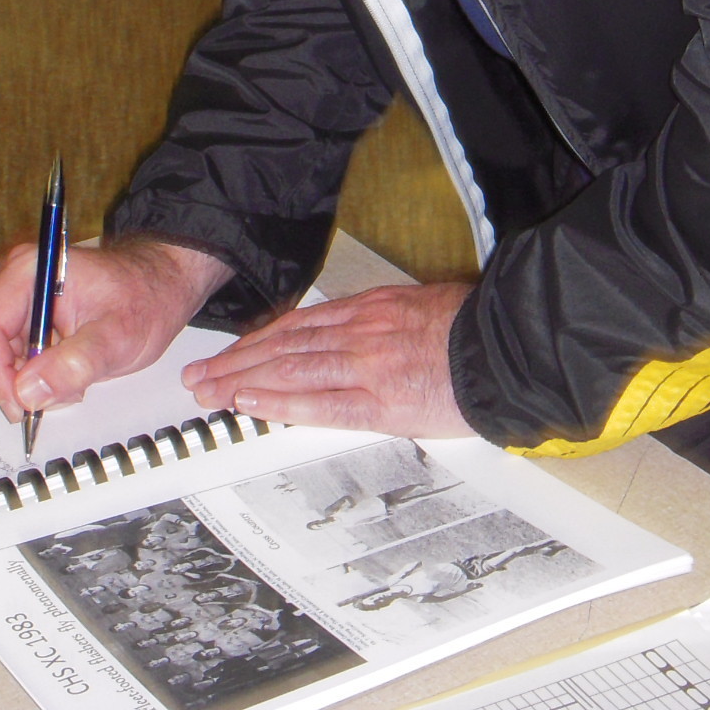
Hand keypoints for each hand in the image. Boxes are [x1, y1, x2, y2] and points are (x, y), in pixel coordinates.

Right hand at [0, 237, 232, 423]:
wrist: (163, 284)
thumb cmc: (146, 299)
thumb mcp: (117, 337)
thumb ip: (75, 364)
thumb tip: (27, 393)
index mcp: (29, 270)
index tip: (20, 406)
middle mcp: (13, 279)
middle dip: (12, 380)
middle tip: (54, 397)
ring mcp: (17, 297)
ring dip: (26, 381)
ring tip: (71, 383)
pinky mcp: (25, 314)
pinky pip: (11, 354)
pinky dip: (34, 375)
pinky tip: (67, 375)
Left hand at [179, 282, 475, 436]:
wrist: (510, 349)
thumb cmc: (477, 329)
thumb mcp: (425, 305)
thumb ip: (387, 319)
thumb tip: (364, 332)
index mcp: (371, 308)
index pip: (300, 324)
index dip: (260, 340)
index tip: (233, 353)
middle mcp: (360, 331)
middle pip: (284, 346)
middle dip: (236, 362)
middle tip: (199, 377)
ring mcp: (367, 365)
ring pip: (290, 371)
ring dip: (243, 383)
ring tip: (209, 393)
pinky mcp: (380, 401)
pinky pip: (321, 402)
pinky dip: (281, 403)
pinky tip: (251, 405)